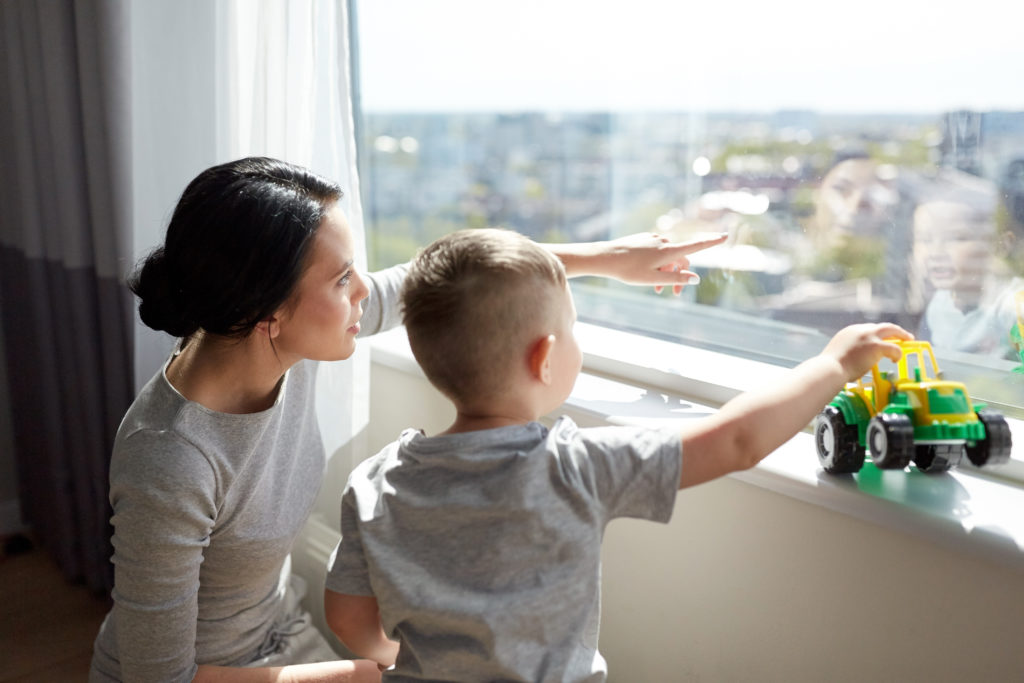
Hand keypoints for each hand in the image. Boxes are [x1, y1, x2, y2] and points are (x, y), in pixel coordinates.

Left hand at [589, 232, 727, 293]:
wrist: (604, 257)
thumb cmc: (628, 270)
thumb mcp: (653, 279)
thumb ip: (675, 279)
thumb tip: (695, 279)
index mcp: (668, 251)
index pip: (696, 246)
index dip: (712, 242)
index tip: (725, 236)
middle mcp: (664, 242)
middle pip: (681, 258)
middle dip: (680, 275)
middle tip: (674, 294)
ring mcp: (653, 240)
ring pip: (668, 257)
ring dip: (667, 272)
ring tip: (656, 289)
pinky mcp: (644, 240)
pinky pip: (657, 252)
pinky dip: (657, 265)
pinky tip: (646, 276)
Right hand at [821, 323, 912, 380]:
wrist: (830, 369)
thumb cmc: (831, 367)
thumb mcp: (838, 354)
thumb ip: (848, 351)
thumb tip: (852, 360)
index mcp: (850, 332)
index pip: (869, 329)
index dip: (879, 334)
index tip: (884, 339)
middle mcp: (860, 330)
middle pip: (883, 326)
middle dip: (895, 330)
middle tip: (904, 336)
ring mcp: (868, 336)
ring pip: (891, 330)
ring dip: (902, 335)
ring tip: (909, 341)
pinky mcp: (876, 346)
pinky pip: (894, 348)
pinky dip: (897, 353)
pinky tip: (895, 360)